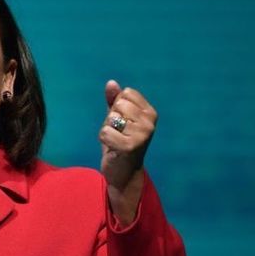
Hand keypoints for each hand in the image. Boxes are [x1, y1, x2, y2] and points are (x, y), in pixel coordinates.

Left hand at [99, 80, 156, 224]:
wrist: (123, 173)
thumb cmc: (119, 143)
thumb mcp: (117, 119)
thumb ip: (113, 100)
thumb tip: (111, 83)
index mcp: (150, 113)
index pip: (125, 94)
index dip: (117, 107)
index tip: (122, 123)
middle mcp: (150, 123)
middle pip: (118, 105)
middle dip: (111, 119)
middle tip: (118, 134)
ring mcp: (143, 134)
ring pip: (110, 119)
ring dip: (107, 130)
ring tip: (116, 141)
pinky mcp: (130, 146)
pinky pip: (105, 132)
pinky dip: (104, 140)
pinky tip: (113, 149)